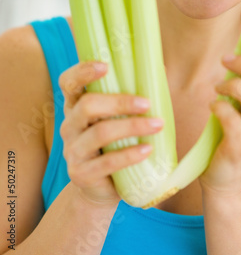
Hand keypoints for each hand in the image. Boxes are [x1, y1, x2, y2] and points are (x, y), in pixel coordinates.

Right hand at [58, 61, 163, 205]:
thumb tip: (159, 67)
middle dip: (119, 102)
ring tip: (157, 125)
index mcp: (75, 106)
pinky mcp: (81, 174)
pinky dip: (130, 154)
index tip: (105, 65)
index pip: (68, 83)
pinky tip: (148, 149)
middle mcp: (69, 125)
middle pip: (87, 105)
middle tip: (147, 103)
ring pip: (100, 133)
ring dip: (132, 126)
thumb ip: (129, 95)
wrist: (101, 188)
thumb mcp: (116, 119)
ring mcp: (73, 151)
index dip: (82, 71)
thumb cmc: (114, 144)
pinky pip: (107, 162)